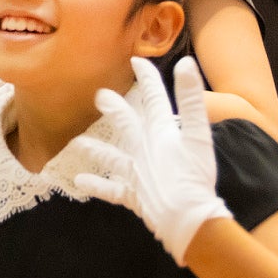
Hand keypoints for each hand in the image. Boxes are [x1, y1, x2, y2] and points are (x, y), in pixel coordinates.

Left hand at [72, 58, 230, 264]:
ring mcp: (134, 173)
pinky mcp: (132, 195)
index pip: (154, 98)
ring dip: (95, 149)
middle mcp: (142, 149)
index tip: (137, 61)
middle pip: (125, 123)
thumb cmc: (195, 175)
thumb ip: (191, 99)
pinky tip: (79, 181)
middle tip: (100, 96)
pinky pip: (110, 190)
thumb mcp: (198, 134)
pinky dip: (96, 186)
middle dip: (113, 108)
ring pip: (111, 157)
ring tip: (79, 144)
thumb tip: (185, 63)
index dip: (147, 78)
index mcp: (160, 132)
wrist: (186, 216)